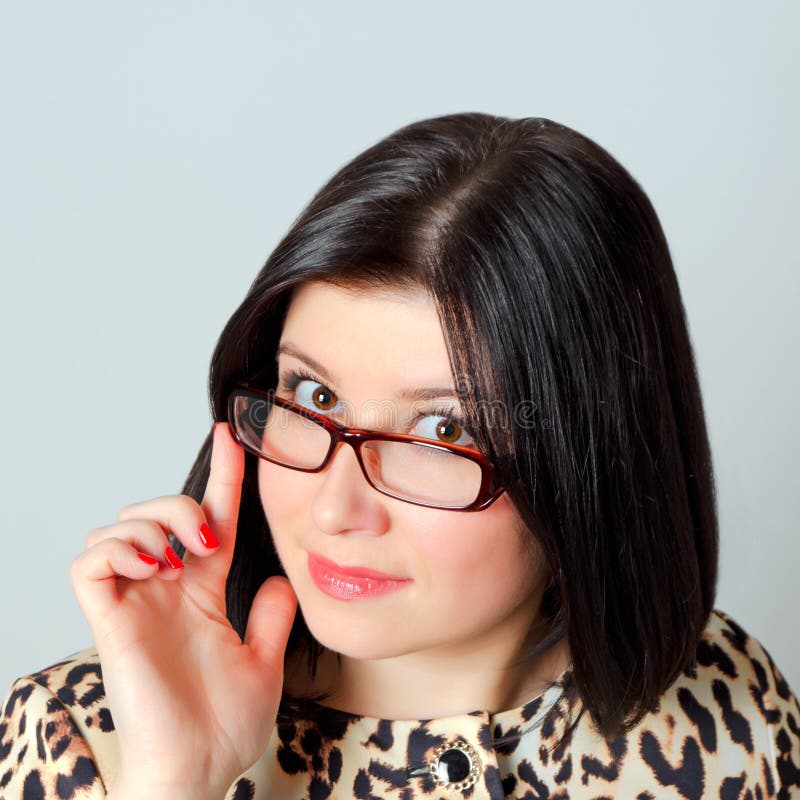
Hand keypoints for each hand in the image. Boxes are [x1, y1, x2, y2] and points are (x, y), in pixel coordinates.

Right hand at [70, 422, 297, 796]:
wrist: (200, 771)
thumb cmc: (224, 726)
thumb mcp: (263, 660)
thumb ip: (270, 617)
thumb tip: (280, 579)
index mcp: (200, 594)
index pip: (210, 519)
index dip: (222, 476)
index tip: (232, 437)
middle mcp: (164, 591)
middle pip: (153, 512)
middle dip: (179, 503)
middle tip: (207, 538)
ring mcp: (135, 605)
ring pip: (117, 528)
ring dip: (152, 524)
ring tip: (181, 557)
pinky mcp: (110, 623)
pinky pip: (89, 565)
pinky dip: (118, 550)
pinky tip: (152, 567)